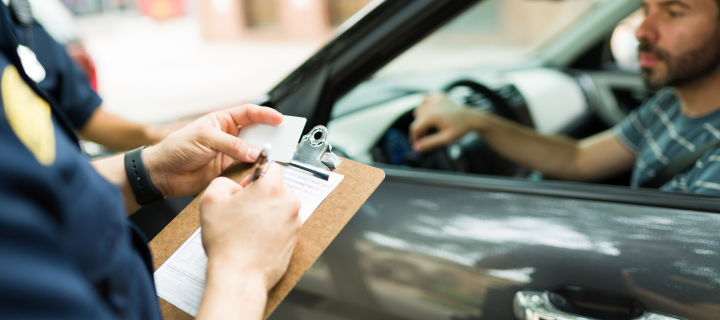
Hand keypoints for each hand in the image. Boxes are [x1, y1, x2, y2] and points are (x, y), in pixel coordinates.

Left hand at [144, 104, 282, 196]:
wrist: (164, 173)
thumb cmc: (178, 148)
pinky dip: (255, 169)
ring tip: (276, 154)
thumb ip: (231, 145)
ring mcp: (230, 153)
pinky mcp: (229, 170)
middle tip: (285, 138)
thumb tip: (254, 152)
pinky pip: (247, 168)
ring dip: (264, 153)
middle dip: (270, 134)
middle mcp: (229, 136)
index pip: (249, 113)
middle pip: (256, 132)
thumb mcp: (205, 139)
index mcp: (223, 121)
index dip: (266, 115)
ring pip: (254, 151)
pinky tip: (261, 169)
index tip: (280, 119)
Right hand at [199, 164, 301, 289]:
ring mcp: (294, 222)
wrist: (239, 275)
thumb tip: (233, 186)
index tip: (246, 188)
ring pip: (281, 207)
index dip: (255, 175)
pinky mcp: (295, 239)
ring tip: (248, 227)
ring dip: (268, 211)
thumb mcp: (210, 200)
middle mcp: (288, 203)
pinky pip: (284, 225)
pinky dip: (273, 228)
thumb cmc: (227, 242)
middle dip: (262, 194)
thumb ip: (223, 182)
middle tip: (243, 209)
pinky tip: (256, 238)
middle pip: (278, 188)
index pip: (272, 166)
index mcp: (271, 188)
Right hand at [409, 93, 484, 152]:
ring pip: (419, 109)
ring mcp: (435, 99)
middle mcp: (432, 105)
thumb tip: (417, 148)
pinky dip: (425, 106)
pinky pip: (425, 99)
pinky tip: (431, 112)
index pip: (415, 128)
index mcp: (432, 115)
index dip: (415, 138)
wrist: (472, 118)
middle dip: (420, 129)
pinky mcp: (439, 96)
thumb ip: (430, 143)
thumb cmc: (461, 128)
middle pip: (416, 119)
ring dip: (422, 118)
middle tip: (428, 136)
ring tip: (431, 125)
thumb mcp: (446, 139)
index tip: (417, 144)